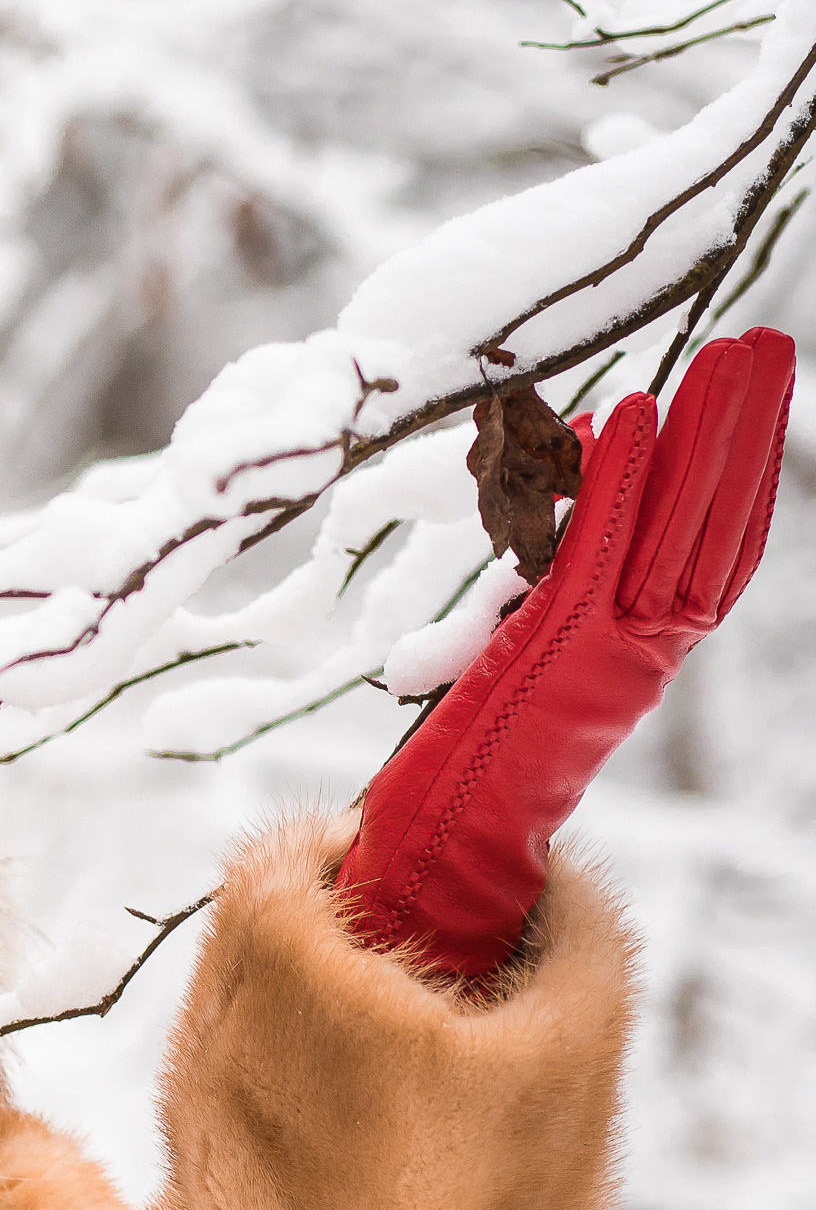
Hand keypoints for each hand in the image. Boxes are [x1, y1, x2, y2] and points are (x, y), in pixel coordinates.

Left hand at [337, 327, 794, 980]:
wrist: (440, 865)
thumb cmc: (462, 777)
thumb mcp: (514, 665)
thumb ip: (545, 601)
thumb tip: (550, 516)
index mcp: (635, 656)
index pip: (711, 552)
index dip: (742, 475)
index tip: (756, 400)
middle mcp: (637, 652)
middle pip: (711, 524)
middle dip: (744, 430)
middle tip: (769, 344)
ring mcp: (603, 654)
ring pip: (676, 529)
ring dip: (706, 434)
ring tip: (736, 352)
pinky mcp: (553, 653)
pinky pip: (592, 554)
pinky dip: (617, 484)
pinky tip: (631, 411)